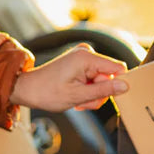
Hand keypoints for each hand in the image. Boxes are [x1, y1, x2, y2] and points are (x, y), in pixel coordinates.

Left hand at [9, 43, 128, 111]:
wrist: (28, 89)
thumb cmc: (47, 92)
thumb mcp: (78, 96)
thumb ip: (104, 91)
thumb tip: (125, 86)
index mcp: (86, 57)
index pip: (118, 68)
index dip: (115, 85)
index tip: (100, 96)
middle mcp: (86, 52)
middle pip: (109, 77)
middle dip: (98, 93)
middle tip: (82, 101)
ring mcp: (83, 57)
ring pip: (102, 81)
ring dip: (92, 94)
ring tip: (76, 99)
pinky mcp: (80, 63)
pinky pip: (94, 79)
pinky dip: (87, 90)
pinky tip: (75, 94)